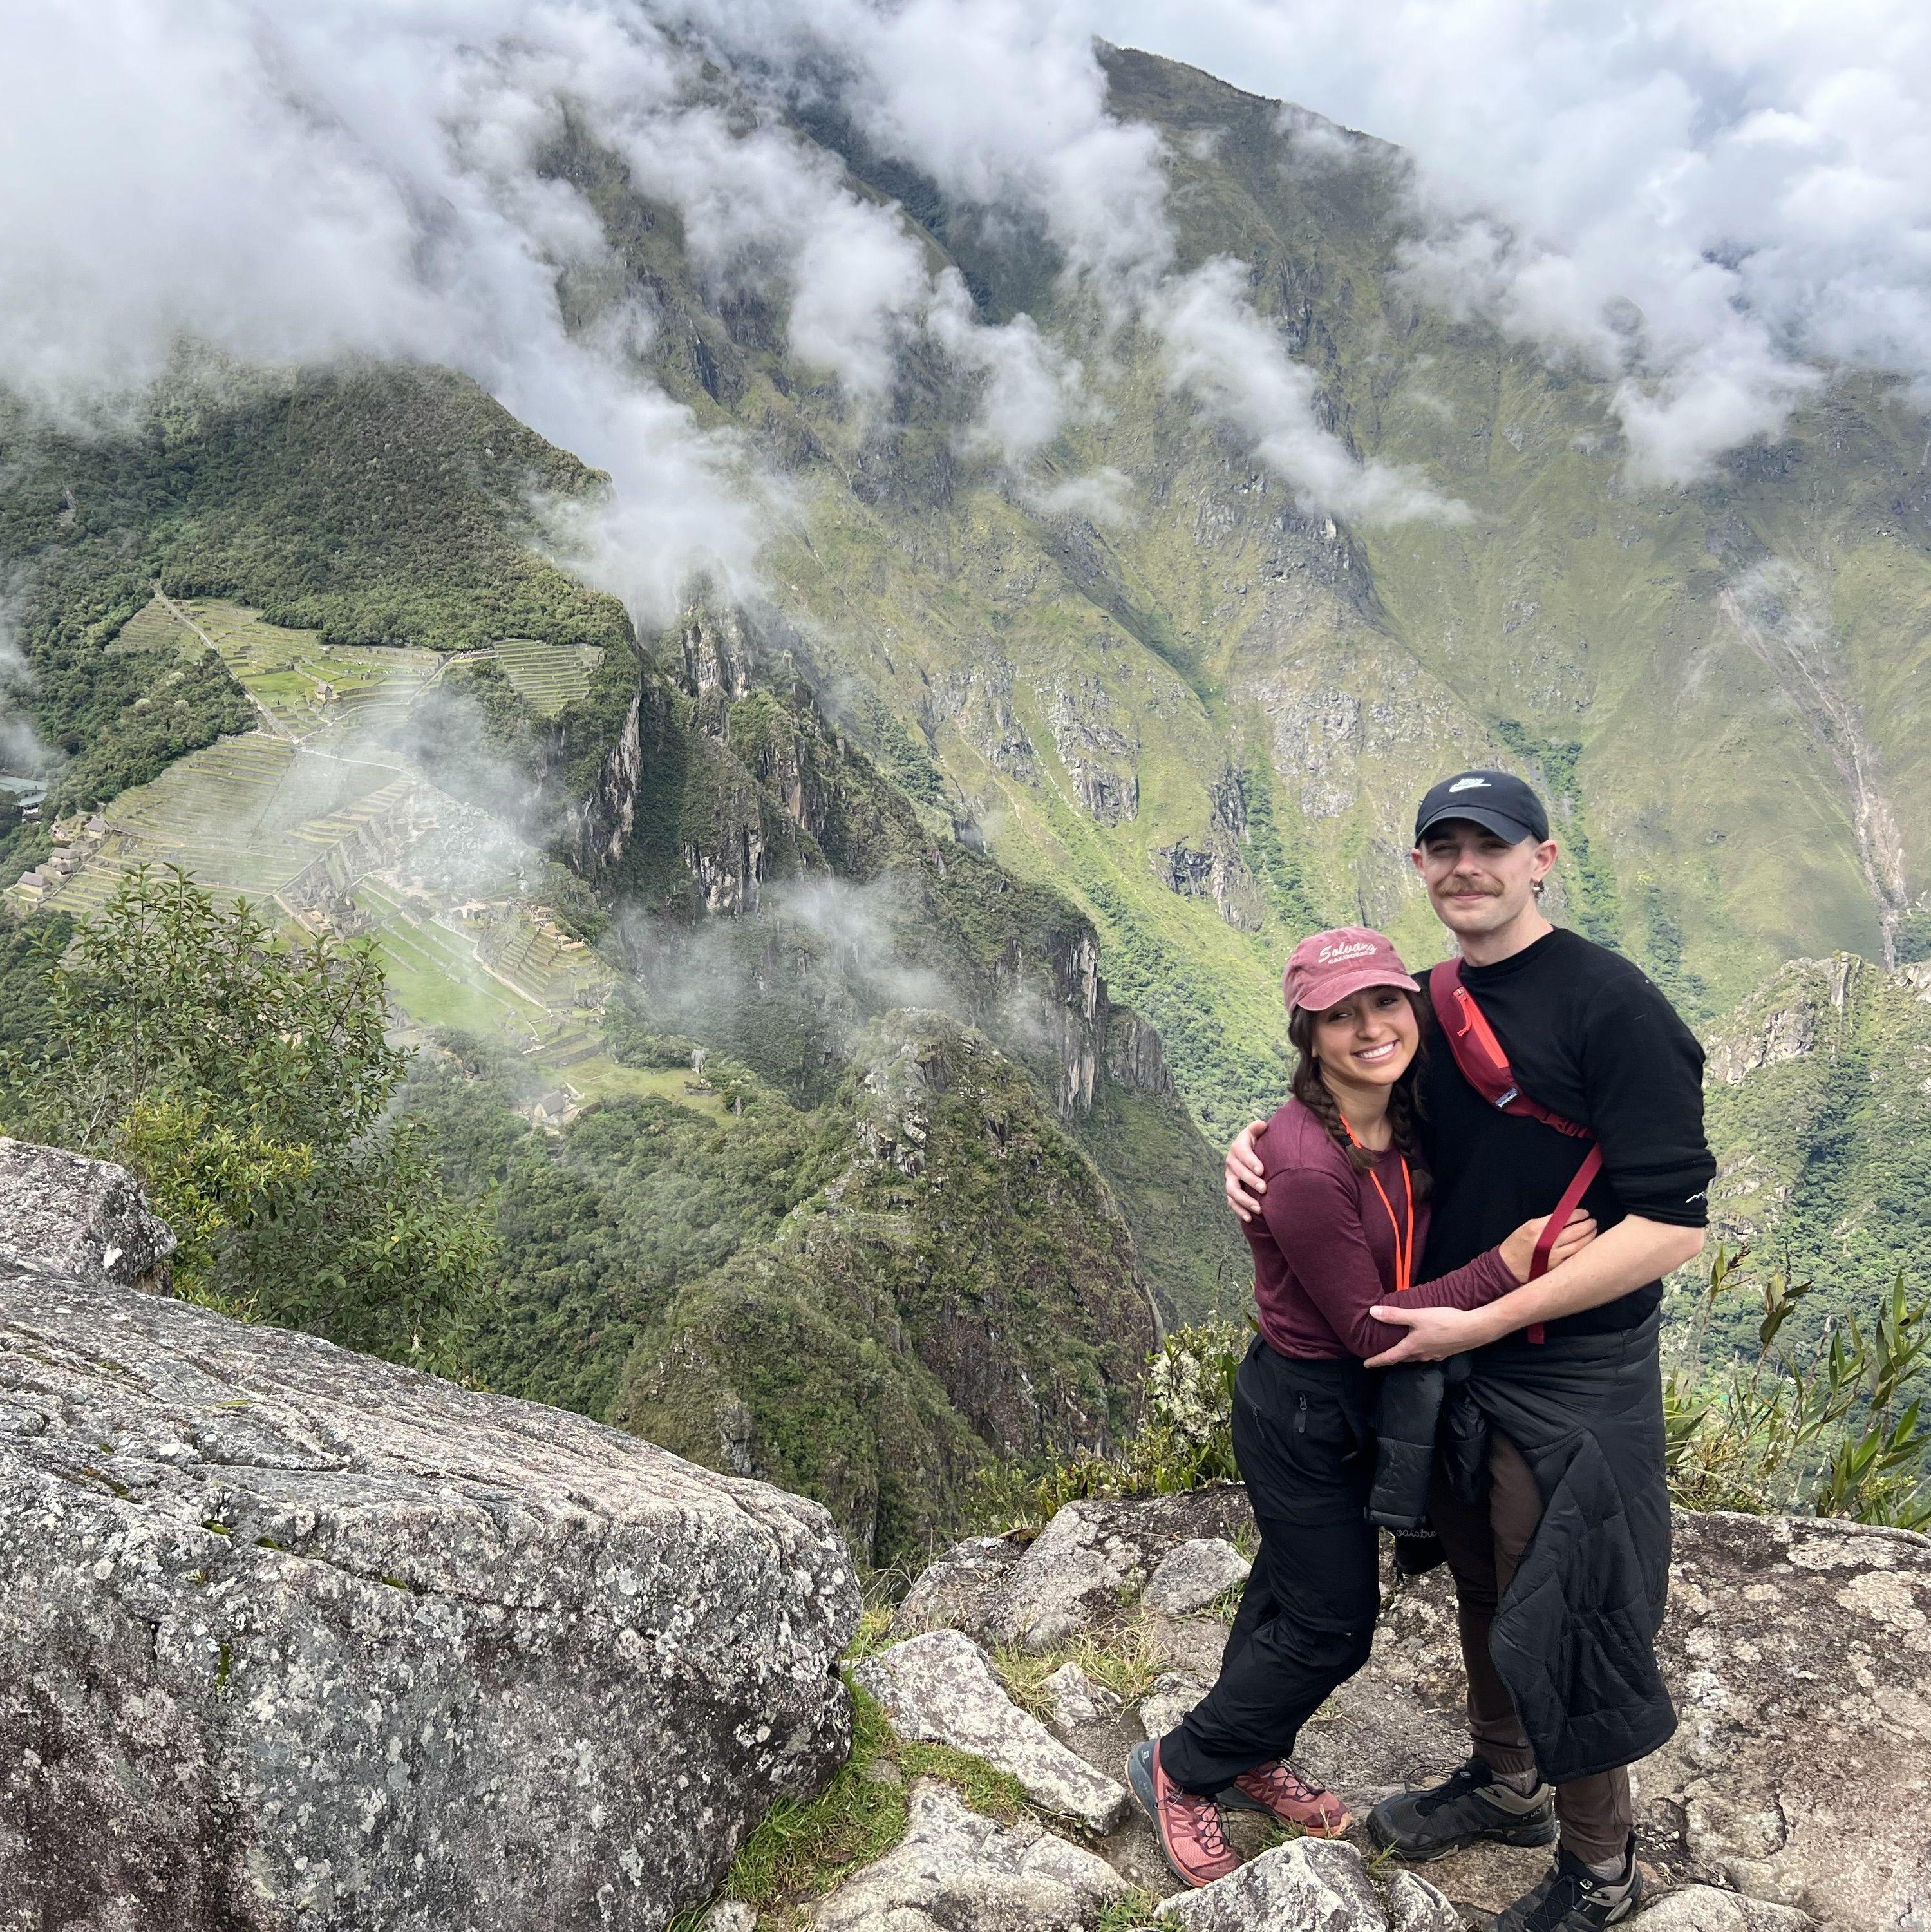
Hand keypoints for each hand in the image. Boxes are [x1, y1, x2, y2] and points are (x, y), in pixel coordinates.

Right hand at [1225, 1121, 1267, 1221]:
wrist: (1250, 1153)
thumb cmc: (1258, 1143)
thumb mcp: (1257, 1132)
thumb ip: (1258, 1128)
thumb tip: (1262, 1125)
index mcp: (1238, 1147)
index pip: (1243, 1153)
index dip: (1251, 1161)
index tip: (1262, 1170)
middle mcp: (1231, 1163)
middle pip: (1238, 1173)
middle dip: (1250, 1182)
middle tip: (1264, 1189)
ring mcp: (1230, 1178)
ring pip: (1232, 1190)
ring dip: (1244, 1200)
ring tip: (1259, 1208)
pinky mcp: (1232, 1190)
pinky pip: (1232, 1202)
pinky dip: (1240, 1211)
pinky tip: (1250, 1218)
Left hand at [1364, 1303, 1489, 1367]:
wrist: (1473, 1330)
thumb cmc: (1444, 1322)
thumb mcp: (1417, 1316)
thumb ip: (1395, 1315)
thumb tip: (1372, 1313)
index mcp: (1412, 1347)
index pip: (1389, 1357)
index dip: (1376, 1361)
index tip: (1366, 1364)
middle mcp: (1422, 1355)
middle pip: (1402, 1359)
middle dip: (1391, 1358)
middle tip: (1381, 1356)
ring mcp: (1435, 1355)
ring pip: (1416, 1357)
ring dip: (1406, 1355)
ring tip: (1401, 1349)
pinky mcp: (1446, 1352)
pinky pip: (1428, 1354)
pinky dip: (1421, 1351)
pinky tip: (1425, 1344)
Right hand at [1498, 1210, 1596, 1283]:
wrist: (1507, 1267)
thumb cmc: (1516, 1245)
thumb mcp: (1528, 1227)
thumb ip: (1547, 1222)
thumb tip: (1566, 1218)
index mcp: (1538, 1228)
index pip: (1565, 1218)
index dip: (1578, 1214)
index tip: (1584, 1213)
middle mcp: (1548, 1242)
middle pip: (1576, 1231)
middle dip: (1588, 1225)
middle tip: (1592, 1222)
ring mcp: (1554, 1256)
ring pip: (1579, 1245)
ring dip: (1590, 1237)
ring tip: (1593, 1232)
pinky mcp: (1556, 1267)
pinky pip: (1574, 1257)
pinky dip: (1583, 1250)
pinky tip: (1587, 1246)